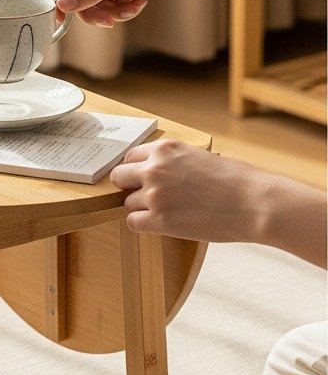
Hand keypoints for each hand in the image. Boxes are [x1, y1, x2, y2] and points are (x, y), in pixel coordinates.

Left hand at [110, 141, 267, 242]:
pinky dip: (143, 225)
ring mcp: (155, 195)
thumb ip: (175, 161)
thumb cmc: (236, 180)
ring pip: (127, 203)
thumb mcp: (200, 156)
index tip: (142, 179)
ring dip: (141, 208)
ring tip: (167, 212)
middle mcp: (155, 168)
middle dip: (130, 187)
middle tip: (147, 197)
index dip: (135, 170)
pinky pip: (132, 223)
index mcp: (166, 148)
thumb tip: (159, 171)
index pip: (130, 156)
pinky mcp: (160, 220)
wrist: (255, 203)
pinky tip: (162, 224)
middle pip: (119, 177)